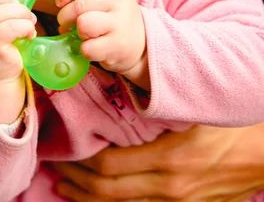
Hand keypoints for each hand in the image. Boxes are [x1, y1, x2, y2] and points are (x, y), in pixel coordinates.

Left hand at [51, 124, 263, 200]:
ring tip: (68, 190)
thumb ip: (159, 112)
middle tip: (57, 173)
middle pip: (110, 192)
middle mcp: (169, 189)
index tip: (67, 153)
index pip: (111, 168)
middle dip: (79, 184)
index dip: (84, 163)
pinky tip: (102, 201)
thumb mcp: (194, 114)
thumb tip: (123, 99)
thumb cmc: (232, 127)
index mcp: (169, 162)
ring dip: (91, 200)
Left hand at [56, 0, 146, 87]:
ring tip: (84, 35)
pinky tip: (93, 49)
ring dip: (78, 32)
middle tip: (64, 23)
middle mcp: (119, 5)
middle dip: (65, 16)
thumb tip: (60, 4)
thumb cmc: (118, 23)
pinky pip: (87, 47)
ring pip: (83, 24)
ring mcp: (119, 25)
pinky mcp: (116, 46)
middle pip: (80, 5)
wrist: (144, 47)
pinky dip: (85, 50)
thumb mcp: (110, 3)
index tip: (59, 3)